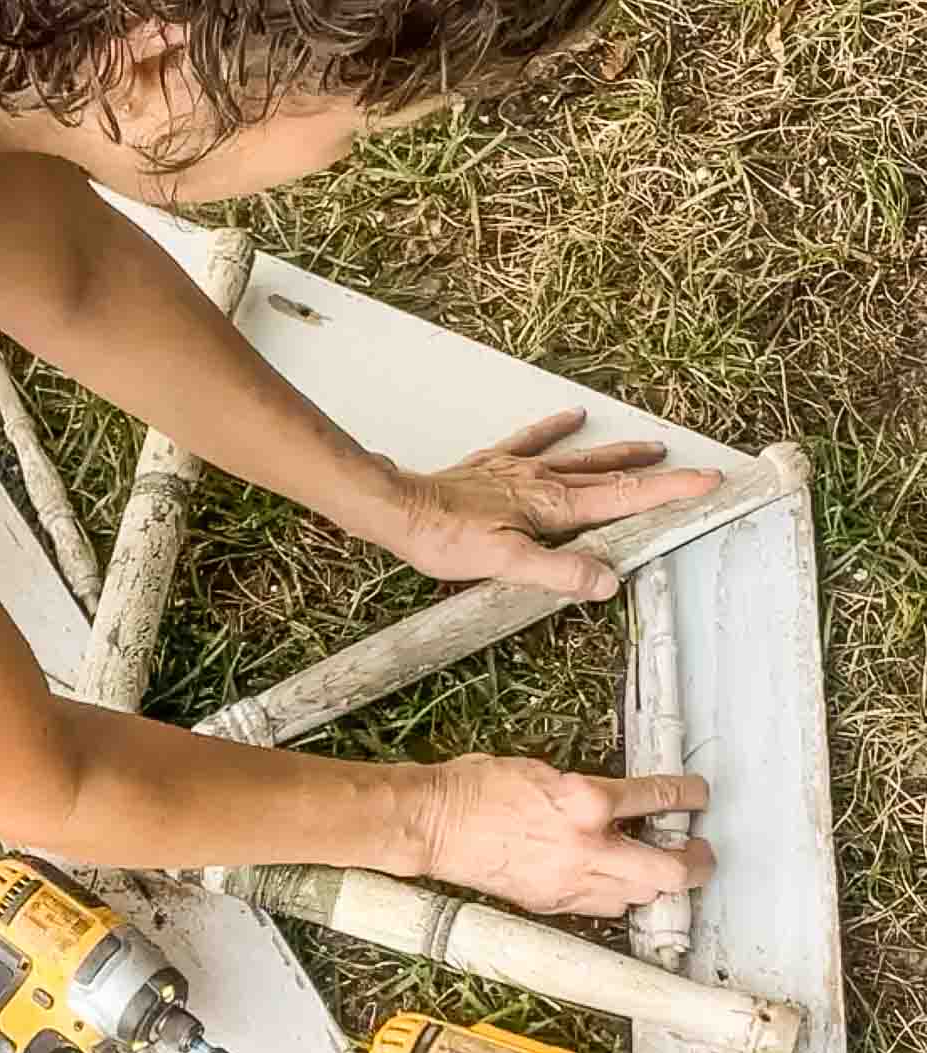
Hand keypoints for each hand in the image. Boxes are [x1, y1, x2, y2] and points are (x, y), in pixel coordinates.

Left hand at [379, 408, 721, 598]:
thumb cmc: (446, 541)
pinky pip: (534, 441)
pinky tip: (572, 417)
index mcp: (555, 508)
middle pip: (612, 478)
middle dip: (658, 476)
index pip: (625, 501)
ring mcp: (520, 470)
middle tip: (696, 472)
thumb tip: (607, 580)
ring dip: (619, 455)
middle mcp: (544, 482)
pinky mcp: (496, 465)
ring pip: (582, 459)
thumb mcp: (506, 566)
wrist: (399, 510)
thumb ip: (559, 573)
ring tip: (651, 447)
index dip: (670, 494)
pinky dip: (556, 430)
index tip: (708, 486)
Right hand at [417, 754, 712, 916]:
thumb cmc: (479, 789)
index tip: (699, 796)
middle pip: (669, 869)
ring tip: (659, 870)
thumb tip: (615, 806)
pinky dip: (618, 897)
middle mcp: (587, 845)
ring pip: (641, 896)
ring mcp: (571, 880)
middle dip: (696, 863)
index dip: (689, 796)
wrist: (436, 824)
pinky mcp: (553, 903)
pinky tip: (615, 883)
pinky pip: (603, 908)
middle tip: (700, 853)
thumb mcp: (544, 772)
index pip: (658, 798)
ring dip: (656, 883)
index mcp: (586, 800)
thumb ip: (586, 792)